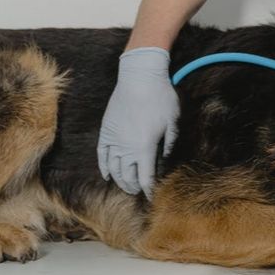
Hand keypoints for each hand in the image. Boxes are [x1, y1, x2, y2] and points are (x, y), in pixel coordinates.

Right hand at [97, 47, 178, 198]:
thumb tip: (164, 159)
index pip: (145, 178)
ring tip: (127, 187)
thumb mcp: (173, 122)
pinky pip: (101, 155)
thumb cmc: (161, 98)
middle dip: (135, 188)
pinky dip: (104, 168)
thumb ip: (169, 144)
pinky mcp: (106, 130)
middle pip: (128, 177)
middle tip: (141, 192)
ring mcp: (113, 139)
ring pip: (113, 169)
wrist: (139, 77)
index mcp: (145, 147)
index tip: (154, 197)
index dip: (149, 190)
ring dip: (120, 181)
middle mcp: (126, 147)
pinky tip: (107, 175)